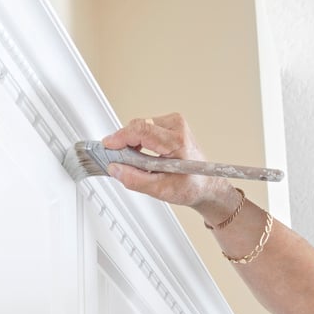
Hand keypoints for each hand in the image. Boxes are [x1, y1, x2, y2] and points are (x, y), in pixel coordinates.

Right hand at [102, 113, 237, 216]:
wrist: (205, 185)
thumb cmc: (190, 186)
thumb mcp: (161, 190)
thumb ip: (135, 180)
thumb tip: (115, 169)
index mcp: (177, 141)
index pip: (142, 130)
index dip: (121, 137)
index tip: (108, 146)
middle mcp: (177, 126)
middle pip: (139, 127)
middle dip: (125, 143)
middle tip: (120, 161)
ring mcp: (175, 123)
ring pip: (141, 127)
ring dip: (133, 143)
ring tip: (136, 161)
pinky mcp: (171, 124)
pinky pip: (146, 128)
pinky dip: (140, 141)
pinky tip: (143, 155)